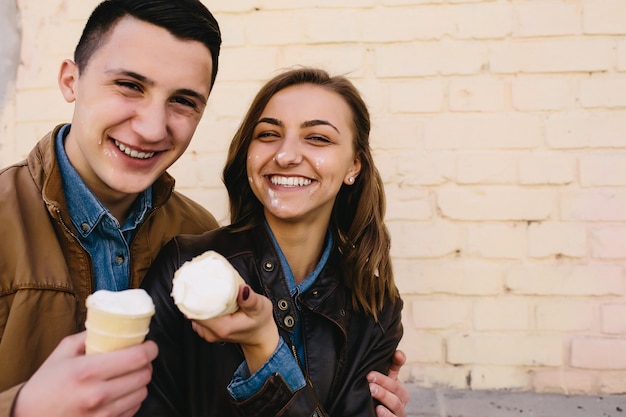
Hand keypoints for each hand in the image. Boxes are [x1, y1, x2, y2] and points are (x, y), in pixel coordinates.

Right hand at [13, 331, 157, 416]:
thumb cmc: (45, 385)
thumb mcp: (62, 353)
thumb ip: (89, 336)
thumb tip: (113, 325)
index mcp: (87, 371)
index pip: (137, 357)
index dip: (150, 349)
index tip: (149, 345)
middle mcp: (98, 394)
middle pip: (144, 375)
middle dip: (146, 364)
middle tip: (139, 359)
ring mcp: (103, 415)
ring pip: (142, 393)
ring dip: (140, 382)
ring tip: (128, 376)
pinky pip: (133, 409)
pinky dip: (132, 399)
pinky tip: (120, 393)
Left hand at [191, 285, 278, 372]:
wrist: (260, 336)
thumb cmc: (260, 322)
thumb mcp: (260, 308)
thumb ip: (251, 300)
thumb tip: (243, 289)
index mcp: (222, 327)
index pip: (197, 311)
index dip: (193, 295)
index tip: (195, 280)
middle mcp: (210, 332)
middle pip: (192, 310)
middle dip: (195, 294)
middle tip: (201, 277)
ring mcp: (207, 332)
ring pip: (193, 312)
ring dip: (197, 299)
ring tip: (205, 285)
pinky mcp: (206, 330)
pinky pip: (197, 315)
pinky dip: (200, 305)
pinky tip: (207, 297)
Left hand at [367, 349, 409, 416]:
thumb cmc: (380, 397)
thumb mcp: (383, 381)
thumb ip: (388, 366)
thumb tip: (396, 352)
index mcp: (398, 385)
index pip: (398, 369)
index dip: (397, 361)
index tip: (395, 355)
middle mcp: (401, 398)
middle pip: (396, 388)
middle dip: (383, 381)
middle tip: (370, 376)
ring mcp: (398, 411)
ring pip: (395, 403)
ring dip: (384, 395)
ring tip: (372, 390)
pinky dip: (386, 415)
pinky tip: (378, 410)